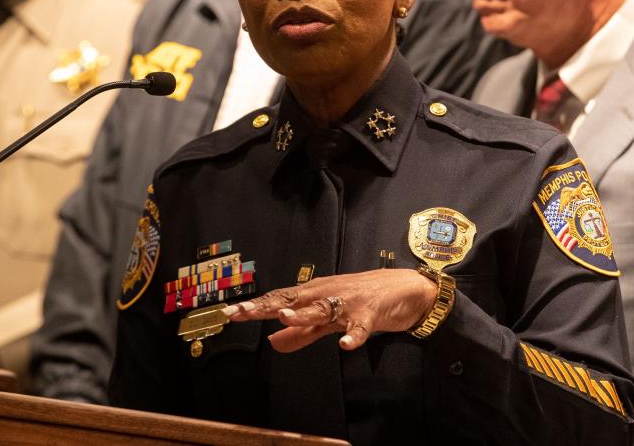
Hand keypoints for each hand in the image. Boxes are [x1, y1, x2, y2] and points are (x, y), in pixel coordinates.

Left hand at [223, 269, 436, 352]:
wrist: (405, 289)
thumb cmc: (363, 301)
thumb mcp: (329, 320)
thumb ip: (302, 332)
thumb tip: (273, 342)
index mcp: (314, 295)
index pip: (278, 300)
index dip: (254, 307)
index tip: (228, 313)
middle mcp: (326, 295)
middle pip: (292, 300)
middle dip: (266, 306)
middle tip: (240, 311)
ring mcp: (348, 303)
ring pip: (322, 308)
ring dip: (303, 313)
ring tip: (283, 316)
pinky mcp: (370, 314)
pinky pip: (360, 327)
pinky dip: (353, 335)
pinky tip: (345, 345)